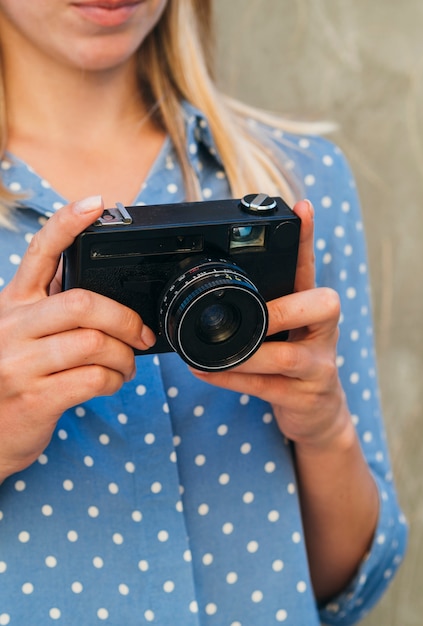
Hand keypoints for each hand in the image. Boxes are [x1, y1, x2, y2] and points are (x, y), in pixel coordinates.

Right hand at [0, 196, 155, 479]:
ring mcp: (20, 364)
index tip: (95, 204)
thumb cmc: (11, 380)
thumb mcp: (20, 336)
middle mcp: (12, 328)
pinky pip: (93, 379)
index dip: (67, 224)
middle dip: (124, 318)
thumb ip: (51, 313)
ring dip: (124, 355)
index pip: (39, 253)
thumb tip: (107, 301)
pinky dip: (115, 380)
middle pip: (82, 302)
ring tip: (126, 364)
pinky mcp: (34, 399)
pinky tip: (113, 382)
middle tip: (141, 334)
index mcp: (12, 305)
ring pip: (94, 343)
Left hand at [190, 199, 349, 448]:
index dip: (306, 239)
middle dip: (285, 309)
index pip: (310, 268)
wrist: (317, 415)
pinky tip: (205, 371)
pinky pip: (266, 385)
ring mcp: (319, 366)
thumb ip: (264, 307)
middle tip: (257, 315)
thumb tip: (219, 283)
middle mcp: (323, 332)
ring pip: (288, 354)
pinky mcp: (305, 397)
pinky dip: (232, 378)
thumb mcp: (285, 331)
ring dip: (247, 354)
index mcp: (313, 310)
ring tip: (210, 354)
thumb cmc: (292, 365)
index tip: (301, 208)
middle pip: (322, 306)